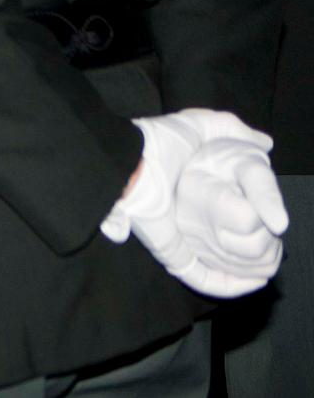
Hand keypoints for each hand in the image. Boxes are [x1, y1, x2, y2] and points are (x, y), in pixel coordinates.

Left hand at [103, 109, 287, 298]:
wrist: (131, 166)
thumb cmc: (160, 143)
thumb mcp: (196, 124)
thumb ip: (229, 126)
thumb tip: (264, 144)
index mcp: (192, 190)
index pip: (234, 213)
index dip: (259, 216)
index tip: (276, 219)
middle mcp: (188, 218)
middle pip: (230, 242)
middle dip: (258, 246)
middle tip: (276, 243)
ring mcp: (182, 239)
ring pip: (223, 264)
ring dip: (249, 266)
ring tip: (272, 260)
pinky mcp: (175, 256)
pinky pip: (204, 280)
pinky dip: (231, 285)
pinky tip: (256, 280)